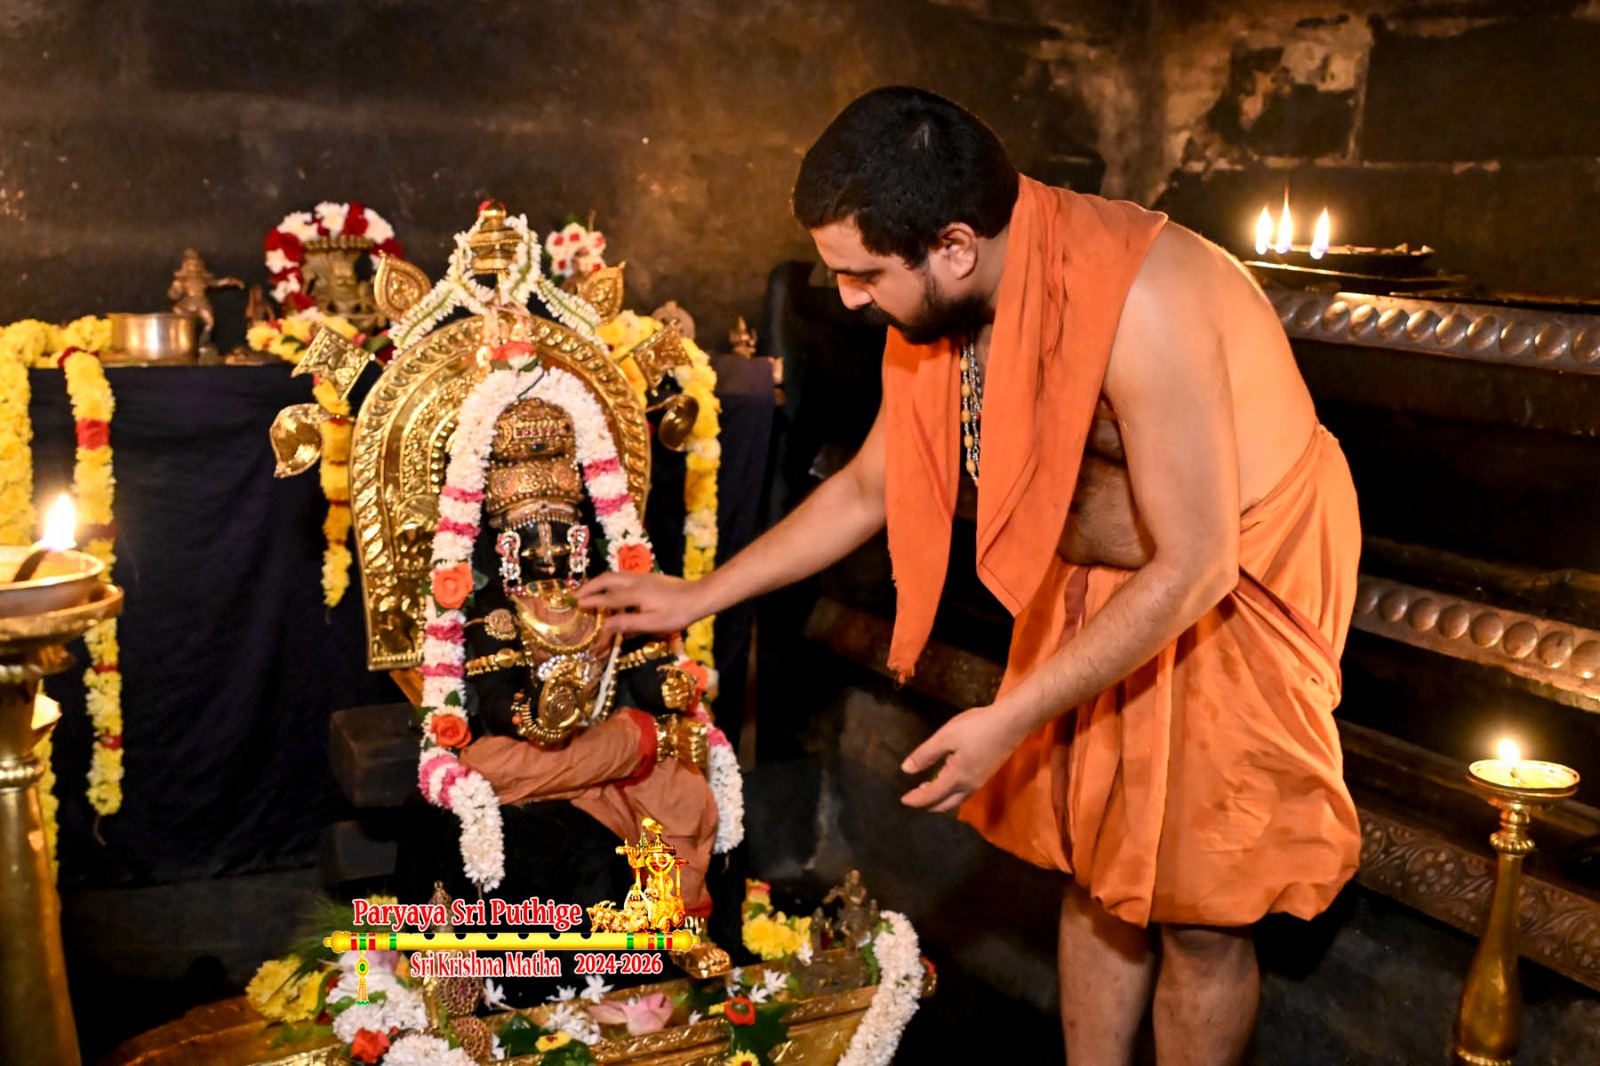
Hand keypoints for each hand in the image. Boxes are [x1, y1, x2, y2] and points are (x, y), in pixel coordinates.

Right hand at [575, 571, 707, 637]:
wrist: (699, 595)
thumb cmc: (678, 613)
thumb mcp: (653, 624)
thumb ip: (628, 624)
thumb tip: (606, 625)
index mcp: (635, 594)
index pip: (607, 599)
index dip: (590, 602)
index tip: (576, 606)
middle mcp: (634, 581)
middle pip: (606, 579)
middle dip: (589, 587)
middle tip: (576, 596)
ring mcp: (641, 577)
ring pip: (613, 575)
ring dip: (598, 582)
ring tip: (587, 591)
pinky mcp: (647, 578)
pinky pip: (621, 576)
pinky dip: (609, 581)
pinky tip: (609, 589)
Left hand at [899, 702, 1027, 813]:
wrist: (1011, 722)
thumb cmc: (976, 727)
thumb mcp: (946, 737)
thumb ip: (925, 755)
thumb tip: (906, 770)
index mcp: (957, 778)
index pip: (931, 796)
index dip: (915, 800)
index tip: (902, 799)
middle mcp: (969, 786)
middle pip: (945, 805)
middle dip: (927, 804)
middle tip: (913, 797)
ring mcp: (979, 782)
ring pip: (955, 799)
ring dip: (939, 798)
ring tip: (925, 788)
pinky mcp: (986, 774)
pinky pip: (963, 792)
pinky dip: (950, 791)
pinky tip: (945, 778)